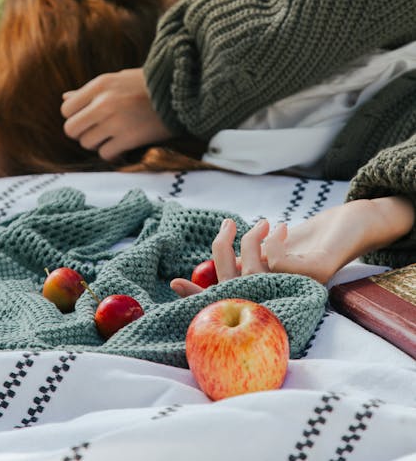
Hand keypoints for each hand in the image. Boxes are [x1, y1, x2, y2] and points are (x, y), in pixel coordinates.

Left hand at [61, 68, 172, 161]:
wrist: (182, 92)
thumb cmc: (147, 85)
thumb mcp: (117, 80)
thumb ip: (89, 91)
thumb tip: (64, 98)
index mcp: (100, 85)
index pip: (66, 109)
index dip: (75, 116)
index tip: (89, 118)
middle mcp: (104, 103)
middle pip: (71, 129)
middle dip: (82, 133)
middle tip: (97, 130)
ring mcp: (116, 122)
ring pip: (87, 144)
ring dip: (98, 143)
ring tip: (113, 136)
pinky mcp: (129, 138)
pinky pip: (106, 154)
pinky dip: (112, 153)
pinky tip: (122, 145)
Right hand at [170, 195, 413, 293]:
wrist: (348, 228)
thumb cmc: (302, 243)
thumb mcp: (263, 252)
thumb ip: (240, 262)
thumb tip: (204, 267)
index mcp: (263, 293)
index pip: (224, 299)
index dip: (198, 296)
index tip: (175, 284)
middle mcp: (278, 298)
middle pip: (232, 282)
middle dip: (221, 249)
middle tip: (226, 225)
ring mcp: (297, 289)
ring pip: (255, 270)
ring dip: (252, 240)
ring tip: (264, 223)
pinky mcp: (316, 274)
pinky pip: (280, 262)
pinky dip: (274, 241)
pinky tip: (282, 229)